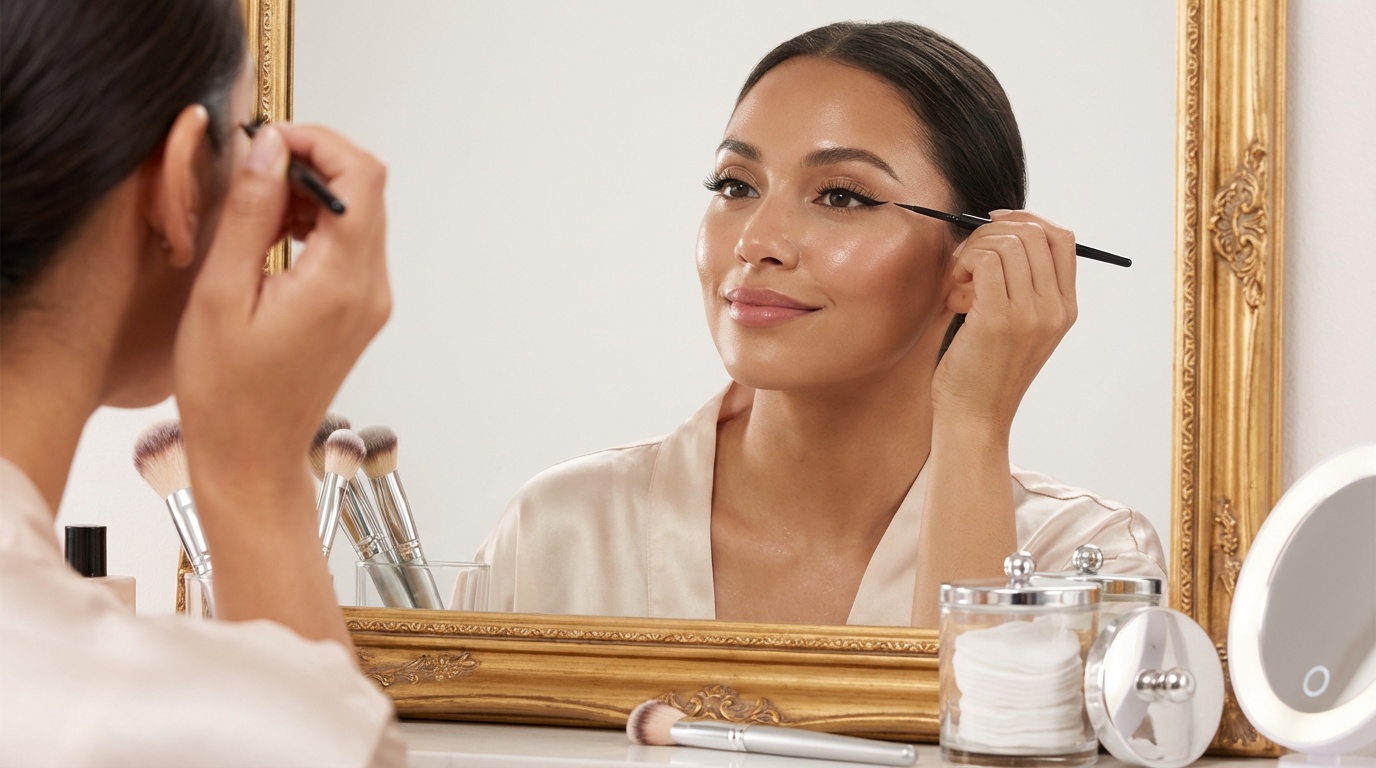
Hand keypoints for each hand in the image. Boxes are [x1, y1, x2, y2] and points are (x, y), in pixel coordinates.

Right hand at [174, 123, 389, 502]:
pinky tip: (270, 240)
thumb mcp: (222, 293)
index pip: (362, 177)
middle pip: (366, 190)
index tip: (270, 141)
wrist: (251, 455)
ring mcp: (370, 301)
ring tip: (254, 213)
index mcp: (341, 282)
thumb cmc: (228, 393)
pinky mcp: (360, 310)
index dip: (318, 143)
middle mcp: (370, 289)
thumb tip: (268, 149)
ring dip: (311, 196)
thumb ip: (250, 213)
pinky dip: (315, 226)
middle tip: (255, 172)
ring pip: (359, 214)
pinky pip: (349, 246)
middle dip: (312, 164)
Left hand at [932, 210, 1076, 433]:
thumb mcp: (1016, 328)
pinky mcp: (999, 318)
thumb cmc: (984, 372)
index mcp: (1065, 309)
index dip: (1026, 220)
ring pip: (1007, 242)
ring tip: (959, 282)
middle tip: (966, 258)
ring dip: (973, 251)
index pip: (1062, 238)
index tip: (992, 225)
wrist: (974, 419)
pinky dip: (963, 264)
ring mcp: (1031, 313)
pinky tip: (954, 291)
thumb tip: (999, 233)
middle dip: (991, 232)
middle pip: (1033, 233)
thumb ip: (1020, 287)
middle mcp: (1055, 309)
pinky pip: (985, 261)